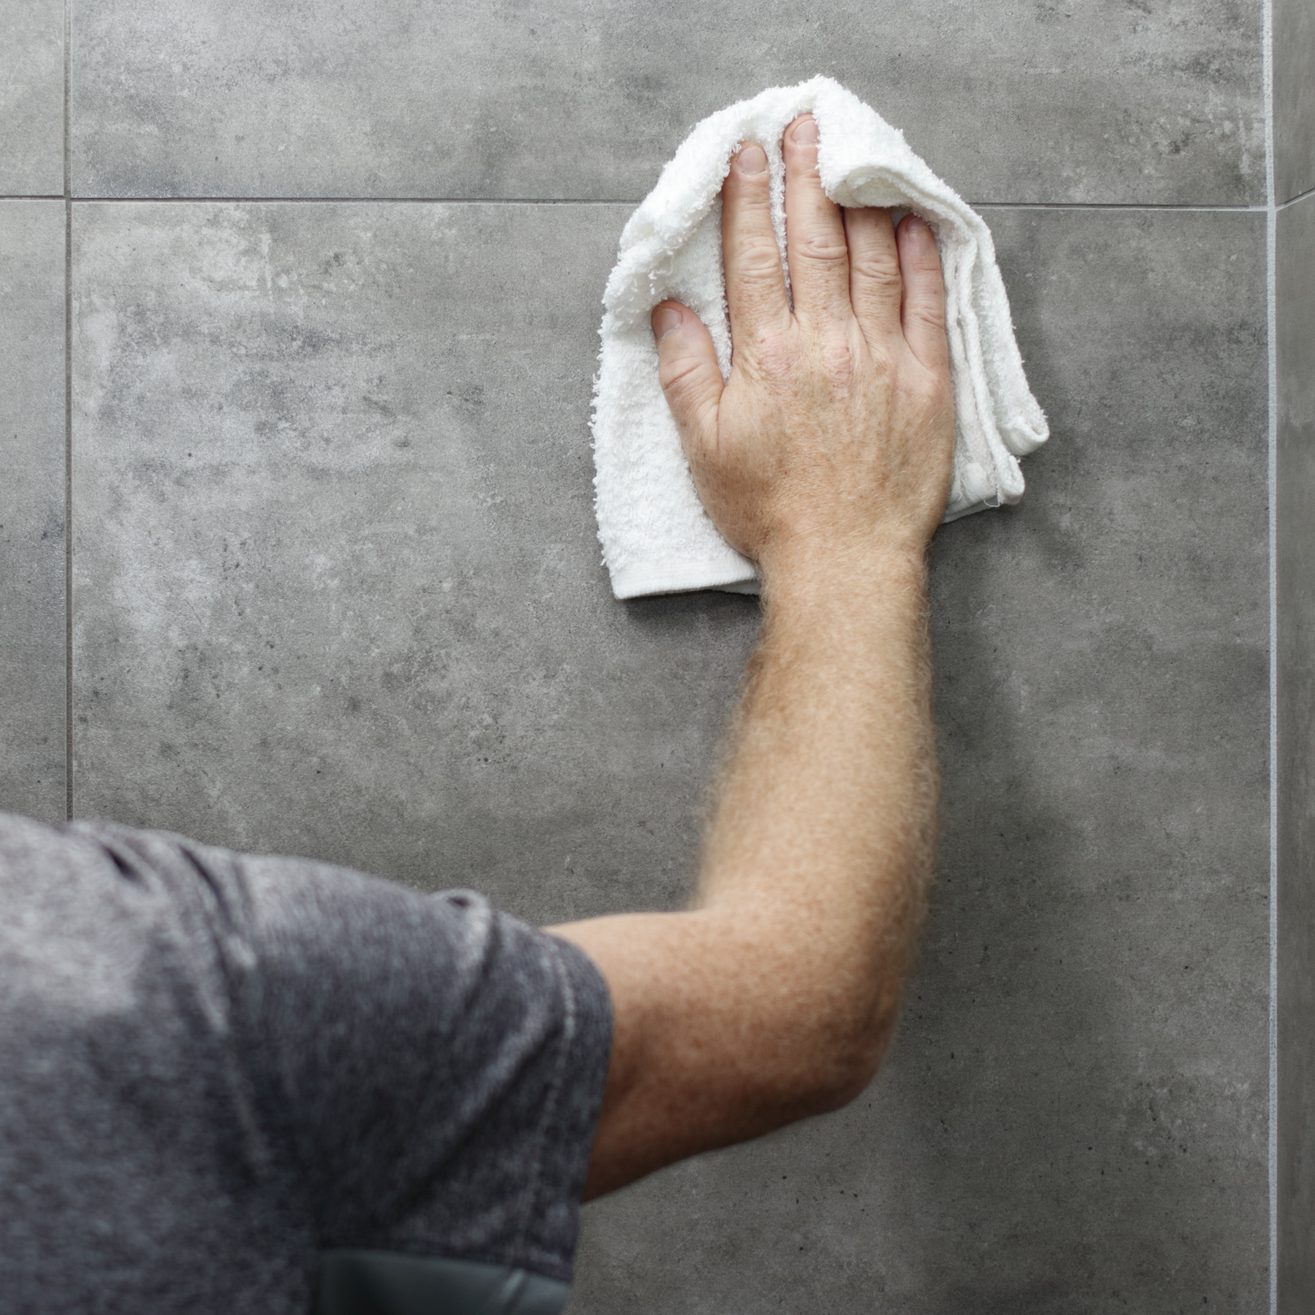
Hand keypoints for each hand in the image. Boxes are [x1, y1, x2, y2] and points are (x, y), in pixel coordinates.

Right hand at [650, 113, 955, 572]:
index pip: (754, 257)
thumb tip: (668, 311)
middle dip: (806, 176)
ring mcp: (883, 357)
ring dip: (861, 202)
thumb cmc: (769, 510)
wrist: (843, 559)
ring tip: (853, 158)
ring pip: (873, 259)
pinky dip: (922, 258)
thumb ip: (685, 373)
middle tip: (804, 128)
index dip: (749, 199)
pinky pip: (928, 303)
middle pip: (815, 241)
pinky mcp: (927, 381)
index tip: (748, 154)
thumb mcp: (704, 448)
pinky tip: (914, 224)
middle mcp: (827, 342)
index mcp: (768, 355)